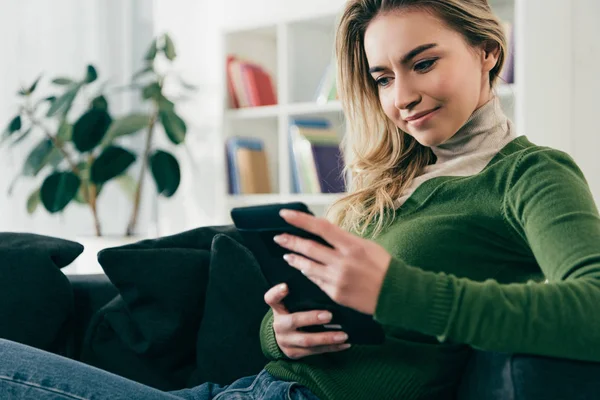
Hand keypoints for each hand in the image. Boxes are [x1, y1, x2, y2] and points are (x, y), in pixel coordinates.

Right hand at [264, 283, 351, 359]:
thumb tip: (321, 278)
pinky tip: (345, 344)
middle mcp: (279, 325)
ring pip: (307, 340)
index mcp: (278, 309)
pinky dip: (332, 348)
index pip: (271, 299)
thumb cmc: (293, 313)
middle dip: (312, 318)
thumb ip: (301, 296)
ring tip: (344, 335)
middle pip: (293, 321)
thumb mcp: (291, 304)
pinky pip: (315, 351)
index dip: (277, 293)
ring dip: (327, 338)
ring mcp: (286, 341)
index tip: (286, 286)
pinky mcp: (294, 353)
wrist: (283, 338)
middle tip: (329, 315)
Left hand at [274, 209, 391, 315]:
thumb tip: (324, 234)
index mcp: (351, 245)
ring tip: (287, 254)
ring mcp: (337, 279)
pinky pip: (316, 281)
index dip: (300, 220)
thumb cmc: (384, 266)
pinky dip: (309, 273)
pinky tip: (304, 269)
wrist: (396, 294)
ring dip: (295, 259)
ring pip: (307, 267)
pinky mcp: (335, 294)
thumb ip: (344, 241)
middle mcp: (342, 262)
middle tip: (278, 237)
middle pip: (309, 248)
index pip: (320, 227)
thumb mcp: (367, 246)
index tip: (285, 215)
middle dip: (290, 241)